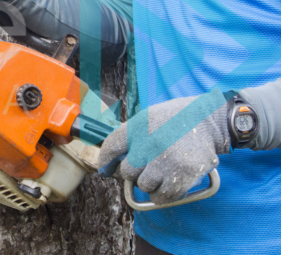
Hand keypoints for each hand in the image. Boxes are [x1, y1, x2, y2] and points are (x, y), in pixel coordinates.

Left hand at [97, 88, 231, 204]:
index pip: (111, 147)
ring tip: (161, 171)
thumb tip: (109, 162)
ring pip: (144, 185)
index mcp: (139, 125)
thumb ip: (129, 137)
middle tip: (144, 168)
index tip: (105, 169)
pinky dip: (163, 194)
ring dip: (150, 183)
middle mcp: (151, 142)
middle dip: (133, 173)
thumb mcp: (147, 118)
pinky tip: (169, 182)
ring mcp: (167, 159)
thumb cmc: (173, 120)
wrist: (208, 119)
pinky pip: (162, 196)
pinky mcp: (184, 174)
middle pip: (127, 171)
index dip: (105, 162)